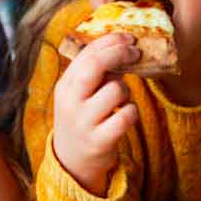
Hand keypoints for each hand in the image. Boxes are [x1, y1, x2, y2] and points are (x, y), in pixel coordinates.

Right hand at [53, 33, 139, 195]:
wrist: (71, 162)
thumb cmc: (82, 118)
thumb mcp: (78, 94)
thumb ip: (93, 72)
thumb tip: (121, 46)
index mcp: (65, 85)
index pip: (87, 53)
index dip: (110, 41)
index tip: (129, 38)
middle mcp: (71, 102)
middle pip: (95, 65)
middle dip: (119, 53)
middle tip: (136, 52)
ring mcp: (84, 122)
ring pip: (116, 89)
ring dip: (126, 90)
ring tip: (120, 99)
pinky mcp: (99, 141)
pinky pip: (126, 115)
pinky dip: (131, 111)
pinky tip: (124, 116)